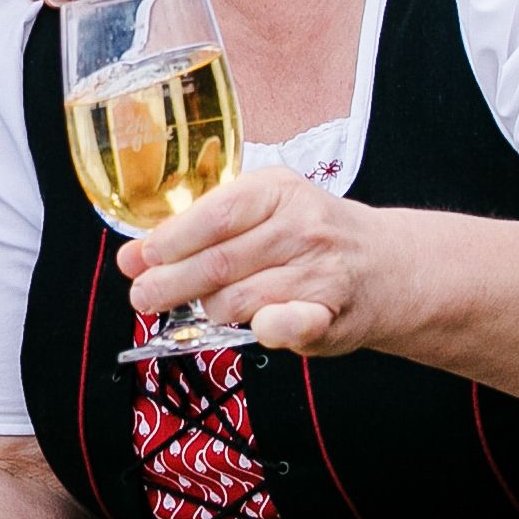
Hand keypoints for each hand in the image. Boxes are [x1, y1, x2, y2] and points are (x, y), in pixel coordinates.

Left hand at [120, 168, 394, 354]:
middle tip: (143, 297)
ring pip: (242, 298)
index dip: (171, 240)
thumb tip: (133, 258)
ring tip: (203, 309)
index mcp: (278, 191)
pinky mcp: (332, 314)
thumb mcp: (260, 214)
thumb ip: (200, 231)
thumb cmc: (308, 237)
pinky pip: (289, 324)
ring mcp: (320, 271)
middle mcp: (302, 227)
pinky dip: (266, 328)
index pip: (215, 214)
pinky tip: (255, 327)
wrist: (386, 265)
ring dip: (211, 309)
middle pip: (221, 260)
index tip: (140, 258)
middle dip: (172, 283)